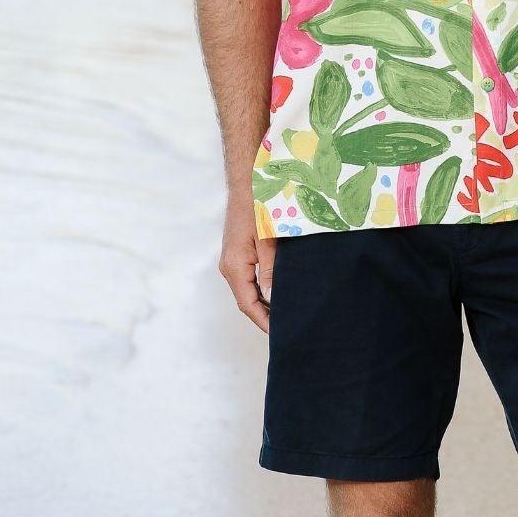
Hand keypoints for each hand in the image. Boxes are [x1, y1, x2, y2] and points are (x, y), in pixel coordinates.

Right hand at [220, 195, 274, 332]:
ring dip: (264, 303)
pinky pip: (249, 278)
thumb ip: (271, 270)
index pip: (248, 305)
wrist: (247, 182)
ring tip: (285, 315)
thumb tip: (273, 299)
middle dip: (265, 316)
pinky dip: (262, 289)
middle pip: (246, 301)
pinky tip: (277, 292)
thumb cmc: (258, 206)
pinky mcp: (239, 253)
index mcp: (235, 267)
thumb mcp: (268, 240)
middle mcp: (229, 267)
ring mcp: (232, 260)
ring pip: (248, 290)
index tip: (280, 334)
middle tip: (288, 328)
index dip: (264, 322)